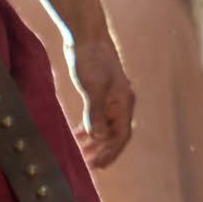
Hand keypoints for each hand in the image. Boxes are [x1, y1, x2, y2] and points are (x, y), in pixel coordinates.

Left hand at [70, 36, 136, 171]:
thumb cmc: (92, 61)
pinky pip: (98, 116)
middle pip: (116, 133)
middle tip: (89, 164)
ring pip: (107, 126)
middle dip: (104, 150)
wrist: (87, 37)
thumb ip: (95, 113)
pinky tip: (78, 134)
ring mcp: (111, 97)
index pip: (122, 134)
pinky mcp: (100, 92)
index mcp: (124, 102)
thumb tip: (98, 137)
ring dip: (97, 141)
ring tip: (82, 153)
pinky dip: (90, 127)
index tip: (98, 165)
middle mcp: (121, 102)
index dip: (111, 152)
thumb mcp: (92, 89)